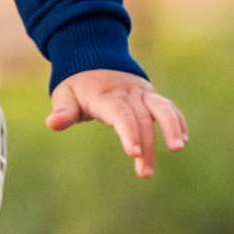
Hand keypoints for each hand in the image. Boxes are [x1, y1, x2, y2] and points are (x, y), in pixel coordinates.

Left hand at [46, 71, 187, 179]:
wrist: (94, 59)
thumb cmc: (77, 86)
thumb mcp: (64, 95)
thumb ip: (63, 112)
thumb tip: (52, 124)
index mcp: (105, 96)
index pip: (121, 115)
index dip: (129, 133)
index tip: (134, 153)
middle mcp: (127, 93)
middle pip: (142, 120)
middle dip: (146, 147)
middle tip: (144, 173)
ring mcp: (141, 93)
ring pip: (162, 108)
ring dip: (172, 128)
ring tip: (178, 148)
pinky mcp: (150, 96)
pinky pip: (167, 107)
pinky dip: (177, 120)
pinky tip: (182, 139)